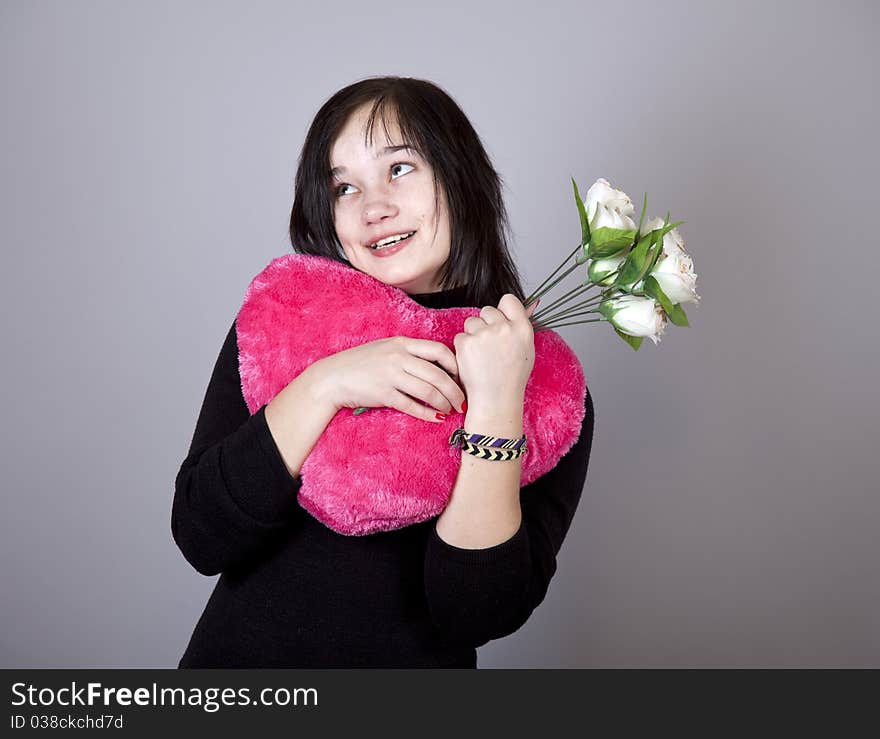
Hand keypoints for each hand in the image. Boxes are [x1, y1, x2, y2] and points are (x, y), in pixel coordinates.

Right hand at [314, 337, 466, 422]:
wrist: (332, 377)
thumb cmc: (361, 364)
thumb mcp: (386, 349)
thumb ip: (409, 354)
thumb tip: (437, 367)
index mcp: (401, 343)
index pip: (438, 350)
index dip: (455, 365)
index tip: (460, 377)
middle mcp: (398, 357)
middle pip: (437, 374)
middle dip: (455, 390)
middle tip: (462, 402)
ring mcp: (390, 376)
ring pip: (428, 390)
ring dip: (444, 403)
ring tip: (451, 410)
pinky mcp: (383, 394)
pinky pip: (412, 405)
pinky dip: (427, 413)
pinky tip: (436, 418)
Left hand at [453, 295, 537, 406]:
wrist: (495, 400)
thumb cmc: (512, 378)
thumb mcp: (526, 350)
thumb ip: (521, 327)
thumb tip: (529, 304)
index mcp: (523, 329)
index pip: (509, 300)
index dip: (502, 310)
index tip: (500, 321)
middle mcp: (504, 328)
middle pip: (488, 310)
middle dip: (485, 324)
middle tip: (489, 346)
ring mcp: (484, 335)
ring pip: (472, 322)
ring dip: (473, 334)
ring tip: (481, 355)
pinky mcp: (466, 343)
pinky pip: (461, 336)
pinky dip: (463, 347)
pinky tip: (472, 361)